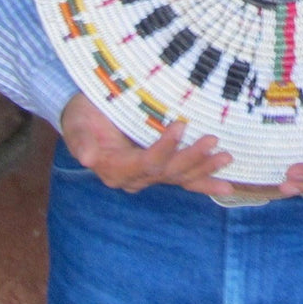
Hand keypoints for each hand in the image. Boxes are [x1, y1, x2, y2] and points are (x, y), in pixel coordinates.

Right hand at [60, 93, 235, 197]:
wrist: (86, 118)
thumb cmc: (82, 117)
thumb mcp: (76, 124)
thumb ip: (81, 141)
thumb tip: (87, 158)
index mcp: (116, 169)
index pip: (145, 163)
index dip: (164, 148)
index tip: (180, 126)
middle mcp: (134, 178)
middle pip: (168, 173)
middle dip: (192, 159)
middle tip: (212, 141)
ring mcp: (149, 175)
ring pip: (180, 177)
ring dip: (204, 169)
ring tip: (226, 159)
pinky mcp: (160, 169)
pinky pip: (184, 179)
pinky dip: (205, 182)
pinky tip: (226, 186)